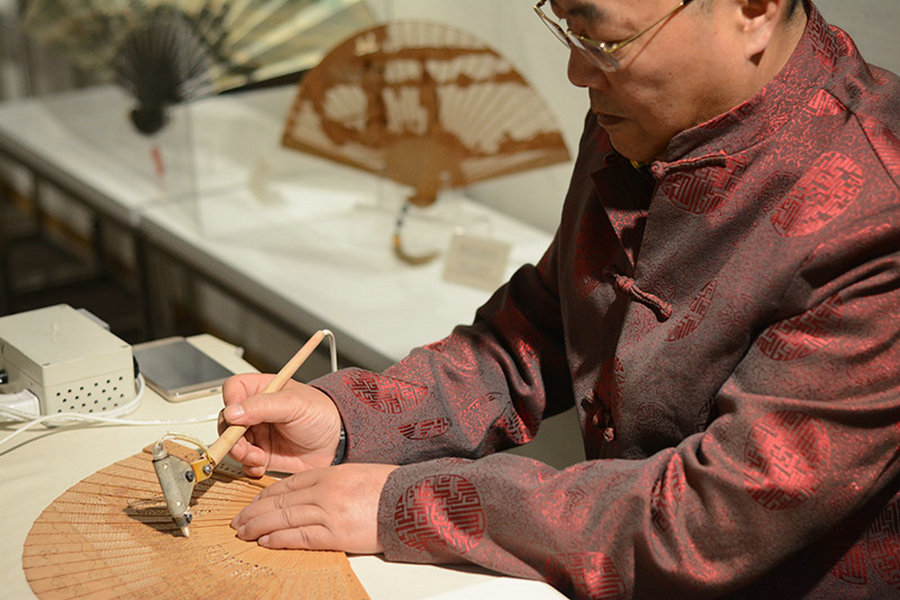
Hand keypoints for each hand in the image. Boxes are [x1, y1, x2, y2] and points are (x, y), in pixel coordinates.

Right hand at [220, 373, 342, 476]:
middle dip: (232, 436)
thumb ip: (262, 406)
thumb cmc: (322, 415)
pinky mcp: (261, 454)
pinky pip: (244, 462)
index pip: (233, 390)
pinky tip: (262, 464)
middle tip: (243, 446)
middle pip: (227, 420)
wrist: (337, 443)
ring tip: (258, 456)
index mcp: (263, 390)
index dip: (231, 403)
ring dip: (241, 453)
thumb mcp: (294, 404)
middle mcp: (256, 412)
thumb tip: (233, 411)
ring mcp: (257, 434)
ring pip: (232, 444)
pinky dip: (249, 466)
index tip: (236, 417)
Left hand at [231, 463, 397, 553]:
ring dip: (259, 526)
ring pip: (284, 518)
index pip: (288, 484)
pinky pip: (300, 536)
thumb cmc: (389, 489)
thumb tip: (307, 496)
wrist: (411, 502)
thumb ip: (330, 482)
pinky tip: (265, 541)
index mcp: (330, 473)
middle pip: (280, 501)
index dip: (266, 495)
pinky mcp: (336, 533)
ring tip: (244, 532)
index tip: (253, 503)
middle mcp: (326, 490)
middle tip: (238, 520)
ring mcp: (329, 512)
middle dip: (255, 511)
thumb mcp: (356, 474)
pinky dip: (279, 538)